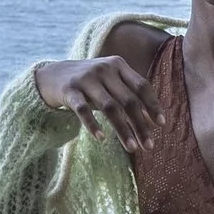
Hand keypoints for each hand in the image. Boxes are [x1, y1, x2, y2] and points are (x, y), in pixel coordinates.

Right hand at [33, 51, 160, 154]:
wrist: (52, 75)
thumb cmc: (89, 83)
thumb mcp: (110, 83)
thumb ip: (129, 95)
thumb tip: (153, 120)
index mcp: (118, 65)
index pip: (141, 86)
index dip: (153, 105)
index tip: (161, 124)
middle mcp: (104, 69)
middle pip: (128, 100)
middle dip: (141, 125)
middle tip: (149, 146)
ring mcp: (86, 79)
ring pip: (109, 107)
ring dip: (123, 130)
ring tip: (132, 148)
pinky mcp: (69, 90)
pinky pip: (83, 110)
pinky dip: (92, 125)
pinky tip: (101, 138)